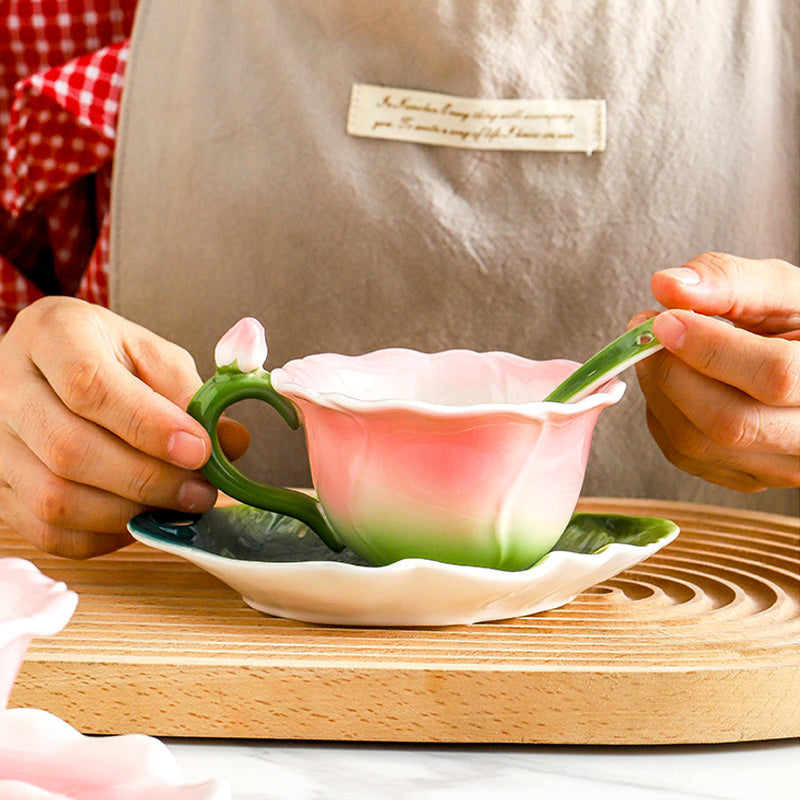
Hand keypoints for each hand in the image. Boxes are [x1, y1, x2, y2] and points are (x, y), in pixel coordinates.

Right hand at [0, 297, 247, 557]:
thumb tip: (230, 444)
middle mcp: (8, 385)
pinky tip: (141, 518)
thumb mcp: (153, 356)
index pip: (89, 386)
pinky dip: (103, 536)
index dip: (148, 426)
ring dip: (129, 513)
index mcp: (53, 334)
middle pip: (69, 450)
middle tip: (200, 490)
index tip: (198, 449)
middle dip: (147, 479)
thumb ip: (191, 395)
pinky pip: (47, 532)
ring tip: (178, 505)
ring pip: (54, 498)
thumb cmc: (109, 357)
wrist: (53, 367)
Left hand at [631, 253, 799, 491]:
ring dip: (658, 391)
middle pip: (728, 422)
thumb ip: (733, 281)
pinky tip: (669, 380)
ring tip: (654, 349)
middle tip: (645, 330)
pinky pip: (682, 454)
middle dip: (671, 372)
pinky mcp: (744, 477)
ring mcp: (779, 468)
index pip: (775, 376)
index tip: (665, 319)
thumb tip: (667, 285)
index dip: (710, 348)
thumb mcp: (785, 291)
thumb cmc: (799, 324)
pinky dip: (661, 414)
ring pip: (696, 444)